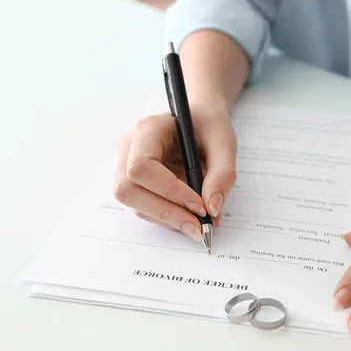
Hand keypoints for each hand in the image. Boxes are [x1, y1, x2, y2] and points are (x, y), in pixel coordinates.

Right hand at [114, 107, 236, 239]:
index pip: (142, 166)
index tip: (200, 206)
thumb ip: (222, 173)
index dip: (169, 191)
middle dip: (166, 212)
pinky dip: (167, 219)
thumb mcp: (224, 142)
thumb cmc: (209, 126)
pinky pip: (143, 208)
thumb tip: (212, 208)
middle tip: (199, 227)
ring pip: (134, 204)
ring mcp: (126, 167)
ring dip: (167, 219)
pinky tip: (190, 217)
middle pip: (128, 190)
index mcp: (148, 129)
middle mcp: (129, 148)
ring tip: (200, 224)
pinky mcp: (135, 184)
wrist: (200, 122)